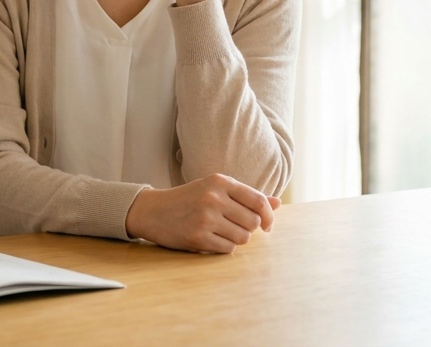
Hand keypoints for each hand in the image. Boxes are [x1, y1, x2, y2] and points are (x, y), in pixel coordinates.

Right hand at [124, 173, 278, 253]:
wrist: (152, 211)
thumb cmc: (188, 199)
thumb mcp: (215, 190)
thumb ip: (246, 196)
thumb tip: (278, 203)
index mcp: (219, 181)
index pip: (258, 200)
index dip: (269, 215)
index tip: (268, 224)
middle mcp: (213, 198)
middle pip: (253, 222)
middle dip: (249, 228)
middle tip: (233, 226)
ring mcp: (205, 218)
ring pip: (243, 237)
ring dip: (237, 238)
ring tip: (220, 231)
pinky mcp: (198, 237)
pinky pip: (228, 249)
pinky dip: (224, 247)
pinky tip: (211, 238)